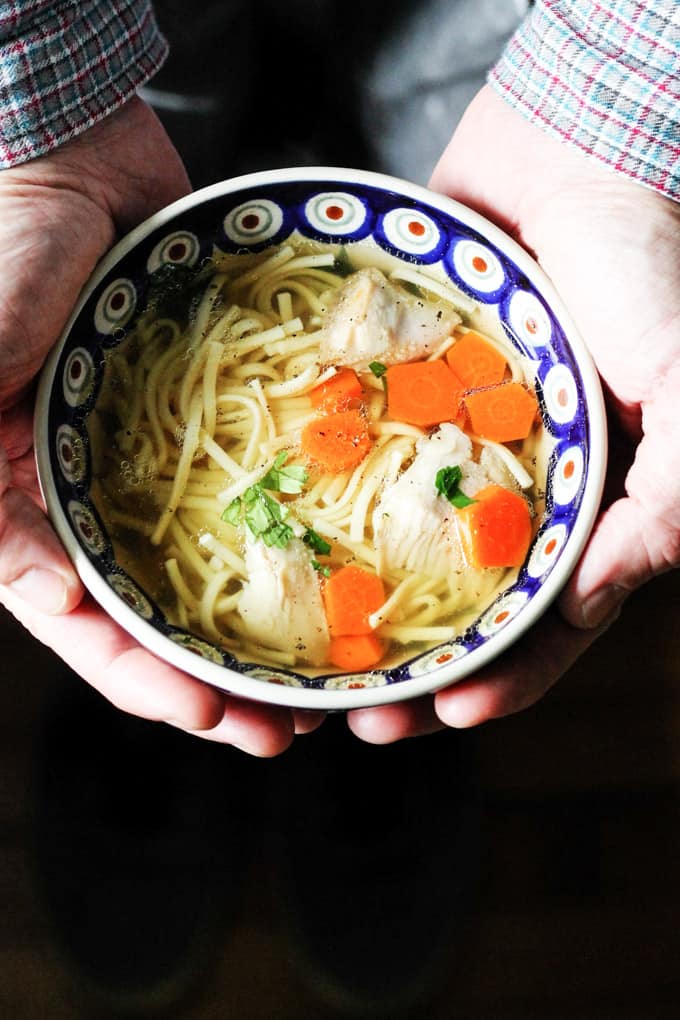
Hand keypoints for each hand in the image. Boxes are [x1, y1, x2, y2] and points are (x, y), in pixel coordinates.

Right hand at [0, 98, 321, 753]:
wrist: (74, 156)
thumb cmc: (3, 243)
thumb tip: (29, 584)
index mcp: (17, 505)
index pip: (75, 622)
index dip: (138, 678)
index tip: (209, 714)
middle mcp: (82, 500)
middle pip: (148, 620)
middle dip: (208, 682)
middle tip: (284, 730)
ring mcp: (145, 468)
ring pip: (202, 578)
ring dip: (255, 636)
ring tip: (319, 688)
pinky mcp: (201, 430)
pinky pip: (246, 500)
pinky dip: (281, 545)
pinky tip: (329, 580)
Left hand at [348, 85, 679, 742]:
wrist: (577, 157)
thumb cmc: (650, 270)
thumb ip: (670, 502)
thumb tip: (588, 603)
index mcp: (589, 505)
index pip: (550, 621)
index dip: (506, 677)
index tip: (445, 713)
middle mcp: (518, 487)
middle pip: (466, 604)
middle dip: (421, 666)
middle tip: (360, 711)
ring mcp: (456, 444)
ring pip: (405, 548)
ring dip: (365, 605)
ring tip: (315, 655)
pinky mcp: (406, 395)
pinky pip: (363, 458)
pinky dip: (334, 501)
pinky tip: (292, 538)